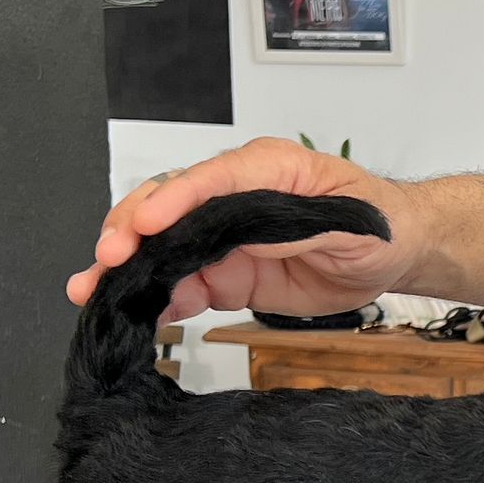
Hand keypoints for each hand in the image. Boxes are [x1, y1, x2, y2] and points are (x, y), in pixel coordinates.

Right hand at [68, 137, 419, 321]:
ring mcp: (226, 237)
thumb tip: (247, 232)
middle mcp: (235, 197)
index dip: (175, 200)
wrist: (390, 254)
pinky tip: (135, 313)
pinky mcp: (228, 273)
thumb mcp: (349, 220)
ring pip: (165, 248)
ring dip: (128, 269)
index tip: (146, 224)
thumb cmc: (375, 222)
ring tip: (93, 289)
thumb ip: (296, 225)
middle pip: (170, 206)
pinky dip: (157, 300)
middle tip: (109, 258)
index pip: (210, 178)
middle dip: (133, 231)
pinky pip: (185, 285)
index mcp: (267, 169)